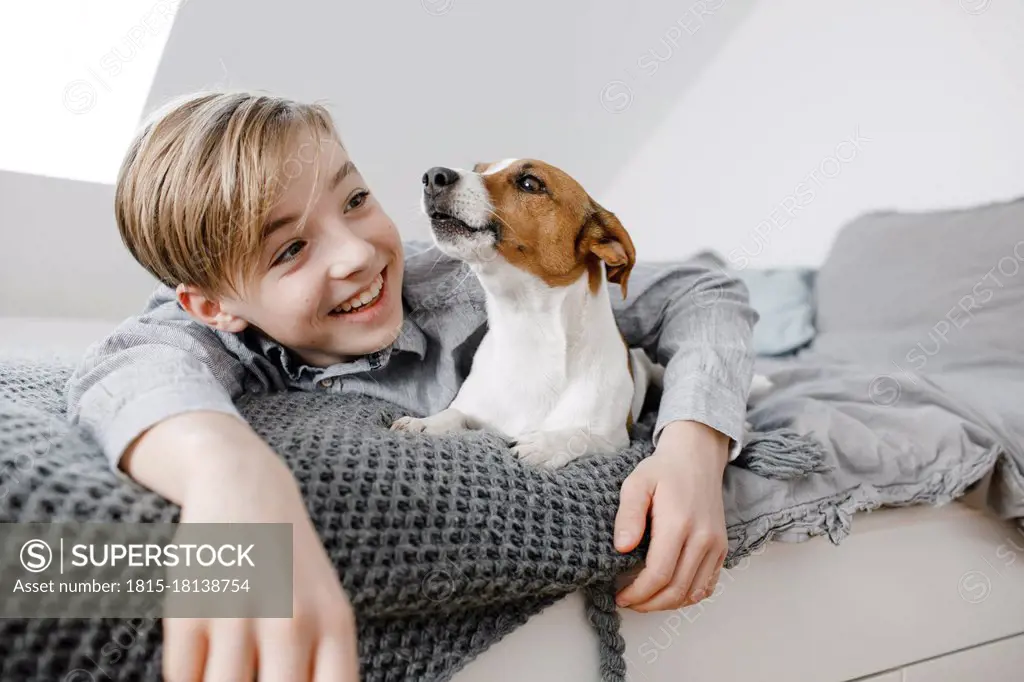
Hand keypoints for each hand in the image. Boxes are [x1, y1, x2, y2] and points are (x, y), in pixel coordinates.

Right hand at [125, 413, 359, 681]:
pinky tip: (199, 667)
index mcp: (334, 626)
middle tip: (249, 679)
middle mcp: (291, 622)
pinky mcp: (187, 609)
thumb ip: (326, 671)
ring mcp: (238, 615)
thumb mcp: (326, 612)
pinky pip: (183, 680)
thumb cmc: (291, 569)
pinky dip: (189, 681)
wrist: (246, 487)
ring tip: (228, 670)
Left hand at [613, 420, 729, 611]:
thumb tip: (622, 547)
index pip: (659, 574)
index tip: (620, 595)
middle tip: (628, 602)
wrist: (696, 457)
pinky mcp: (722, 548)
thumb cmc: (662, 470)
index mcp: (679, 523)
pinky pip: (708, 585)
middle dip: (649, 603)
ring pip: (694, 592)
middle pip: (677, 589)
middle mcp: (703, 538)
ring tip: (645, 600)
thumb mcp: (636, 483)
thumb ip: (628, 515)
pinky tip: (668, 593)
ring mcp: (716, 544)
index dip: (638, 592)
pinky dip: (688, 596)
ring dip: (668, 604)